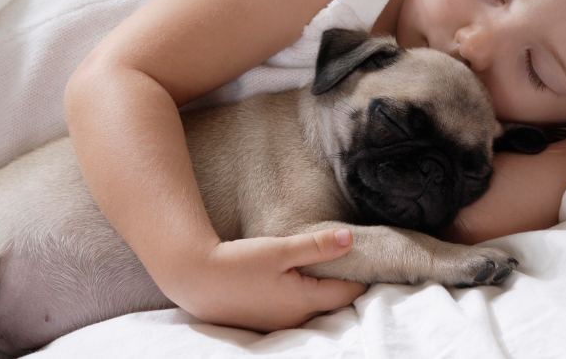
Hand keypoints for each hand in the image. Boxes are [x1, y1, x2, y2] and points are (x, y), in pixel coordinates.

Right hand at [170, 228, 367, 332]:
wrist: (194, 278)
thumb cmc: (237, 262)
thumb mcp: (281, 249)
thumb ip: (318, 246)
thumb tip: (351, 240)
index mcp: (304, 302)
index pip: (348, 293)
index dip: (362, 276)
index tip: (371, 260)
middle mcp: (294, 320)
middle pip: (332, 304)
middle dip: (344, 284)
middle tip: (354, 261)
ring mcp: (277, 324)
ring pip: (313, 308)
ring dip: (323, 290)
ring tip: (329, 267)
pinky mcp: (263, 321)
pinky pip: (294, 310)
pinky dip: (303, 296)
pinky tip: (298, 279)